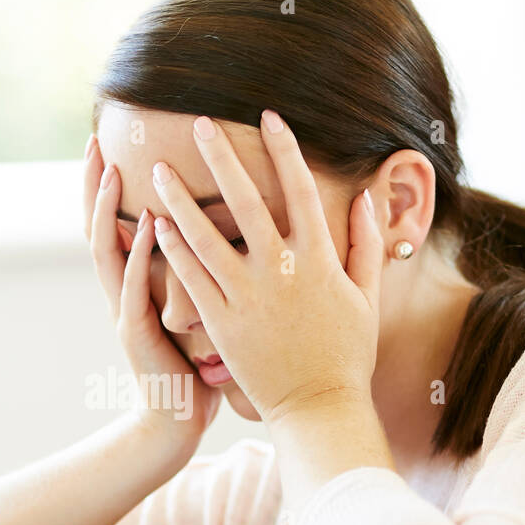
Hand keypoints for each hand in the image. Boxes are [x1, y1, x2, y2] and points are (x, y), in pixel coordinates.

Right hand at [83, 134, 220, 451]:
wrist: (176, 421)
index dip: (109, 187)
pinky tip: (148, 224)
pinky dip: (139, 254)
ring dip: (107, 210)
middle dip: (94, 185)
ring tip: (114, 169)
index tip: (114, 144)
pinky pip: (134, 287)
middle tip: (96, 141)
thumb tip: (218, 235)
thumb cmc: (191, 368)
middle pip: (96, 227)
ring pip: (106, 252)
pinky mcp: (137, 334)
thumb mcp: (189, 310)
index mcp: (133, 285)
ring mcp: (125, 312)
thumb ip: (192, 273)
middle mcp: (121, 292)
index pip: (115, 224)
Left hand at [149, 110, 382, 427]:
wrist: (318, 407)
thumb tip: (368, 199)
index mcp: (319, 261)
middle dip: (220, 157)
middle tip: (198, 123)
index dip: (284, 150)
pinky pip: (192, 280)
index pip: (300, 190)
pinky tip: (155, 226)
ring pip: (207, 238)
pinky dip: (174, 251)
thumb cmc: (346, 355)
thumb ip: (366, 246)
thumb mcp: (366, 298)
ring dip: (180, 200)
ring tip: (159, 171)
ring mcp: (248, 297)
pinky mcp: (222, 324)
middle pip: (246, 201)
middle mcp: (281, 272)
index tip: (269, 117)